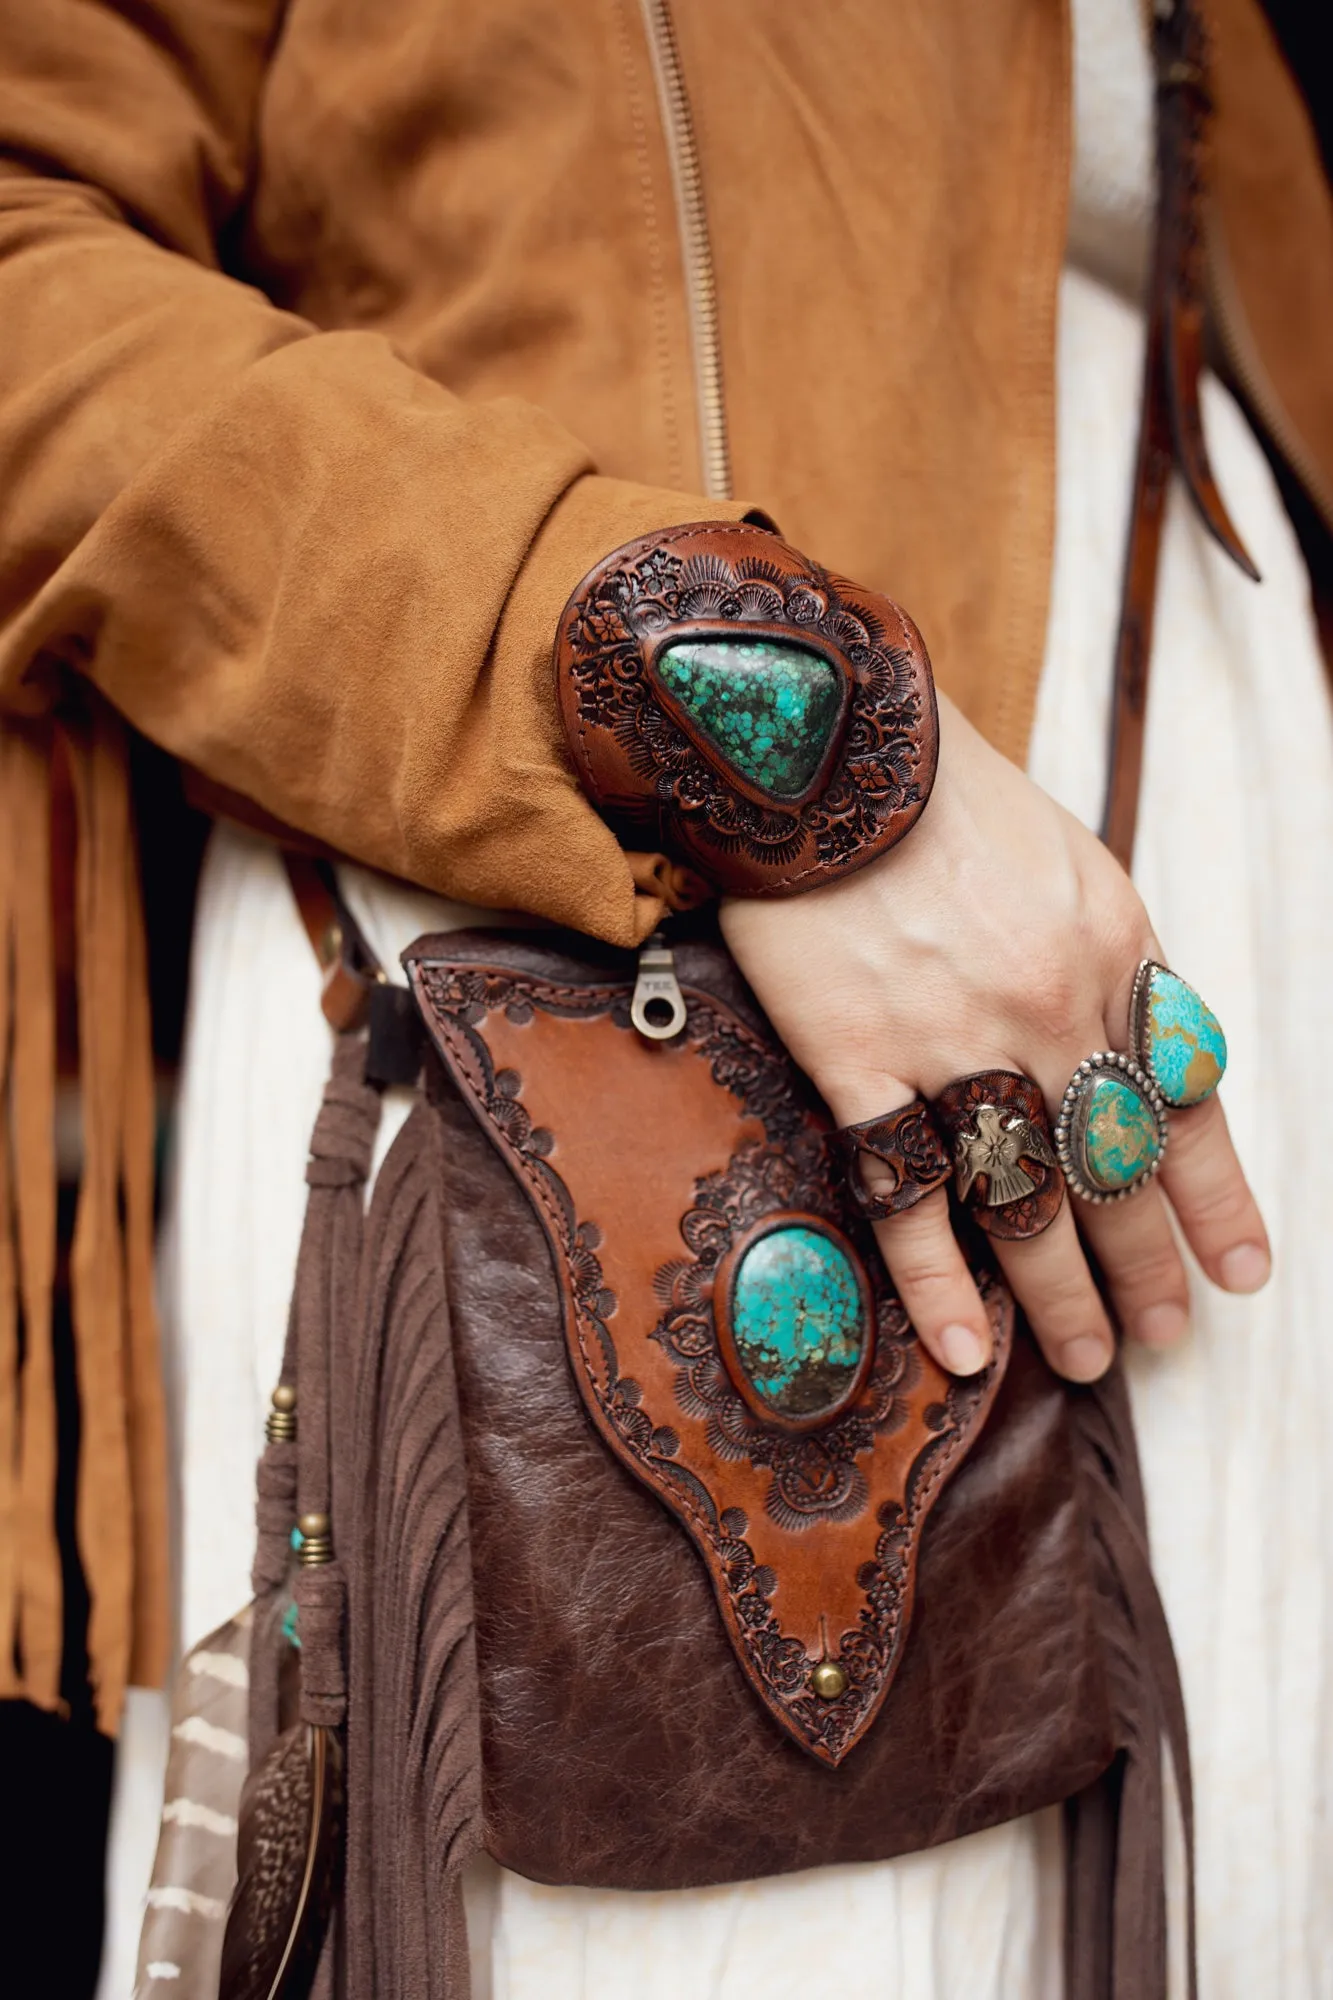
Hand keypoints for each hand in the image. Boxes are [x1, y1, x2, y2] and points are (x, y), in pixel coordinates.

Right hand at [720, 692, 1269, 1381]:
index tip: (1242, 1270)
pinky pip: (907, 1190)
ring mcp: (953, 1038)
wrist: (825, 745)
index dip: (1217, 1197)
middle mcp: (1050, 1006)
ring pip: (1027, 1197)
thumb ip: (1112, 960)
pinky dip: (938, 1280)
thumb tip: (1137, 1053)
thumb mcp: (1071, 861)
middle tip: (1165, 1334)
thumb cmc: (943, 794)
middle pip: (1116, 1167)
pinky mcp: (859, 1056)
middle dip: (1149, 1265)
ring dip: (1064, 1294)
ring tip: (1090, 1360)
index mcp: (1114, 951)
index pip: (1187, 1103)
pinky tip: (965, 1347)